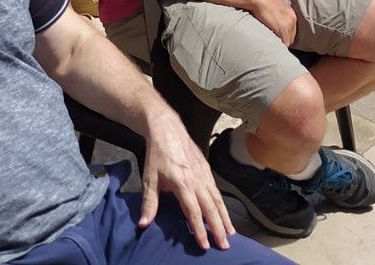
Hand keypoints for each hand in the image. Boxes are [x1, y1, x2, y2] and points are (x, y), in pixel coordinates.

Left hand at [136, 106, 233, 250]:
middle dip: (218, 228)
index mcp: (183, 184)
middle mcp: (197, 180)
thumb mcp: (150, 178)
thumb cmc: (157, 154)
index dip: (200, 230)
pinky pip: (216, 190)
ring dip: (224, 217)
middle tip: (225, 245)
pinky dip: (222, 203)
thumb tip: (144, 224)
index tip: (205, 245)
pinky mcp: (206, 168)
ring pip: (217, 199)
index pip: (193, 212)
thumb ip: (149, 202)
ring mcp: (204, 173)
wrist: (166, 128)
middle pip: (210, 208)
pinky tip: (224, 212)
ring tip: (230, 232)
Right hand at [248, 0, 296, 45]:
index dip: (285, 36)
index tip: (278, 38)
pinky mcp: (283, 29)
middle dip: (284, 40)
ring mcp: (288, 24)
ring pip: (288, 41)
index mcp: (292, 14)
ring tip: (273, 44)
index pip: (292, 31)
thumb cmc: (264, 2)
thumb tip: (277, 24)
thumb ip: (280, 16)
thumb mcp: (276, 8)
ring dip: (281, 43)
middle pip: (292, 37)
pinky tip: (272, 43)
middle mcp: (293, 19)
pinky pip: (284, 43)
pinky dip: (279, 45)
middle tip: (275, 42)